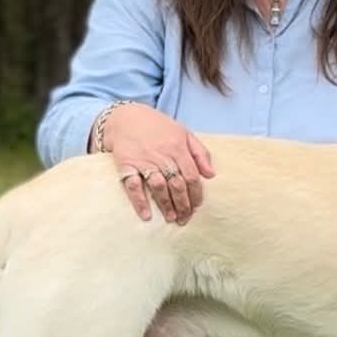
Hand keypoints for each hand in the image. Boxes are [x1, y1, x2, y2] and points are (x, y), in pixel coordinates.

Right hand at [98, 103, 214, 224]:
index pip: (192, 176)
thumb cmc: (157, 127)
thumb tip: (211, 174)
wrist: (126, 117)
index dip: (196, 194)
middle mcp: (162, 155)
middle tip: (185, 219)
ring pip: (158, 187)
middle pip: (177, 184)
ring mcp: (144, 161)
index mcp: (178, 148)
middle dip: (183, 204)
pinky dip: (139, 201)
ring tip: (171, 218)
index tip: (197, 207)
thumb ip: (200, 152)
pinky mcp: (126, 164)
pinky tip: (146, 215)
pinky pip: (133, 185)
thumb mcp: (183, 133)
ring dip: (165, 205)